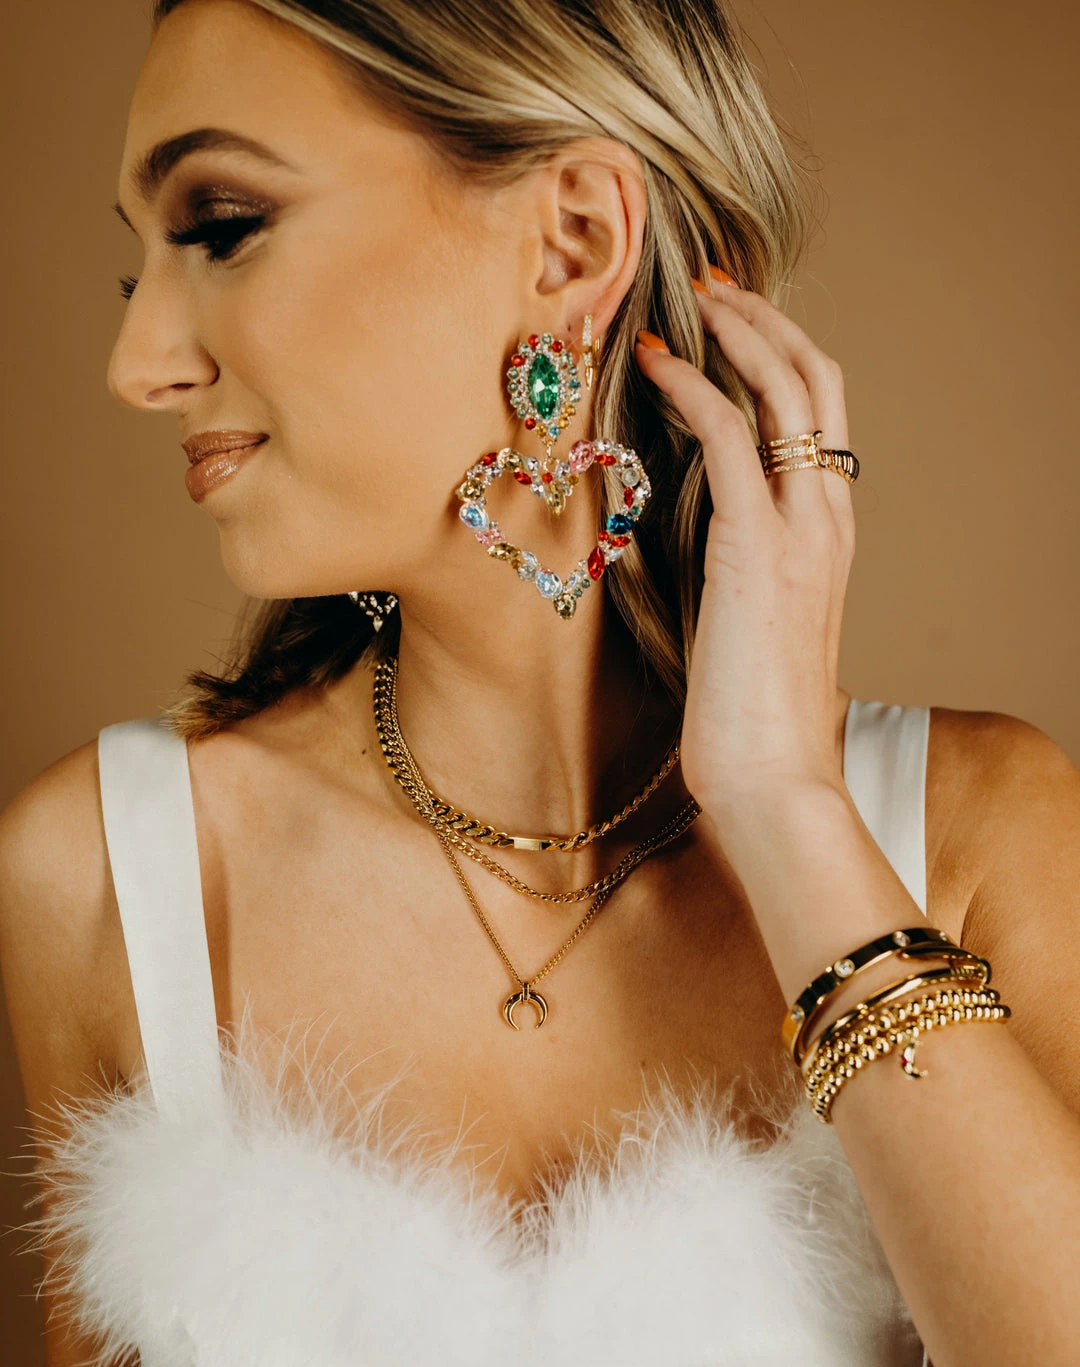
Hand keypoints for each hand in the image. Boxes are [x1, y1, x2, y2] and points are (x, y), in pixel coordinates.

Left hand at [634, 271, 855, 826]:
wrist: (773, 778)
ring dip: (735, 330)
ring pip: (784, 389)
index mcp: (829, 535)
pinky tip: (654, 362)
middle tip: (714, 285)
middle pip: (816, 382)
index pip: (820, 418)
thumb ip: (735, 569)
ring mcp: (800, 528)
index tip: (731, 325)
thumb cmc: (754, 721)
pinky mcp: (756, 546)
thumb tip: (689, 540)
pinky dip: (692, 386)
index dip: (780, 358)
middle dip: (765, 321)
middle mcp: (827, 518)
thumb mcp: (748, 627)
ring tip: (689, 298)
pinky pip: (727, 435)